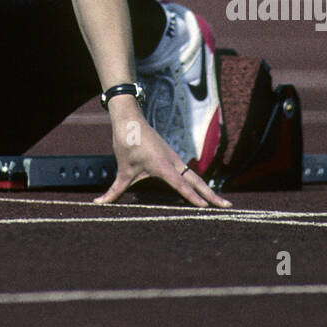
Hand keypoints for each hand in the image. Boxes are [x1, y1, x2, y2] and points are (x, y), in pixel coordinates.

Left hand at [94, 100, 231, 208]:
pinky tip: (204, 192)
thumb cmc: (127, 142)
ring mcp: (175, 159)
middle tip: (228, 208)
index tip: (205, 207)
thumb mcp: (122, 169)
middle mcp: (173, 162)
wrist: (130, 118)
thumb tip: (98, 204)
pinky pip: (189, 173)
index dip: (192, 197)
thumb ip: (114, 190)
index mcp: (162, 165)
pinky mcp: (172, 157)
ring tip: (222, 204)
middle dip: (212, 196)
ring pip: (195, 177)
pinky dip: (199, 183)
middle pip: (197, 182)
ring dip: (208, 190)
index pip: (180, 184)